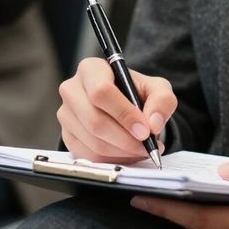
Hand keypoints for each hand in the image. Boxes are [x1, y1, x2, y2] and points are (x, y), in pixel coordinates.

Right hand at [57, 57, 176, 162]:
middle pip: (94, 120)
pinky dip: (112, 160)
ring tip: (142, 150)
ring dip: (121, 152)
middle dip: (125, 138)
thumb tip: (153, 123)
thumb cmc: (138, 92)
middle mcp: (72, 89)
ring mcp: (66, 115)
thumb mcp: (157, 88)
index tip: (145, 130)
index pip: (101, 92)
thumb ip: (162, 100)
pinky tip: (129, 154)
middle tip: (147, 146)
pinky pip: (88, 156)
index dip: (124, 114)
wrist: (125, 104)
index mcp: (91, 69)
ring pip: (92, 142)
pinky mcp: (67, 136)